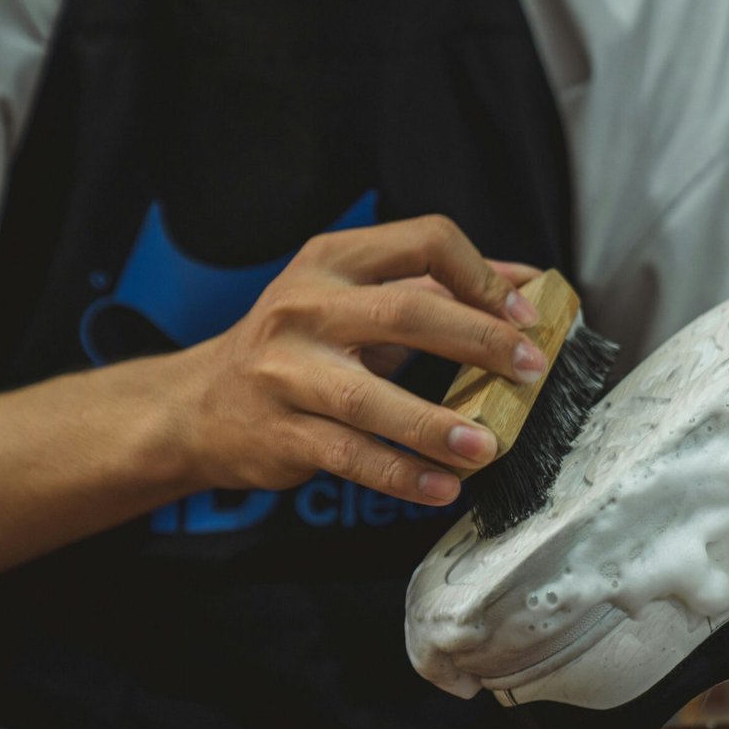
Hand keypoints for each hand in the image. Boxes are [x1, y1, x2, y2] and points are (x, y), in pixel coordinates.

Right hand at [173, 215, 544, 506]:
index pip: (424, 242)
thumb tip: (525, 284)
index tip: (524, 316)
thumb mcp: (350, 297)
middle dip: (479, 341)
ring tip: (487, 445)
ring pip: (371, 397)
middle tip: (530, 370)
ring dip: (437, 424)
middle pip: (406, 313)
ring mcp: (287, 372)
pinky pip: (350, 455)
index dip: (483, 276)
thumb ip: (431, 286)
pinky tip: (441, 487)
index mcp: (333, 260)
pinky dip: (401, 474)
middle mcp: (305, 307)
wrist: (198, 406)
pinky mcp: (280, 432)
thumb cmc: (295, 347)